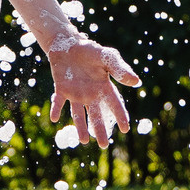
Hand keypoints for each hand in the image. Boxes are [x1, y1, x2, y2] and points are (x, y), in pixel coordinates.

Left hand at [45, 33, 141, 147]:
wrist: (69, 44)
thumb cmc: (91, 51)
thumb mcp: (107, 56)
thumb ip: (120, 69)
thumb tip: (136, 81)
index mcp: (103, 87)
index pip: (114, 104)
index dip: (120, 116)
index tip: (125, 129)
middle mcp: (90, 94)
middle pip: (96, 115)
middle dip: (100, 130)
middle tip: (104, 145)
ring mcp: (75, 93)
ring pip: (78, 114)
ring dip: (80, 127)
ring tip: (83, 141)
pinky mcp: (61, 89)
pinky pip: (58, 101)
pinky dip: (56, 108)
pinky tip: (54, 118)